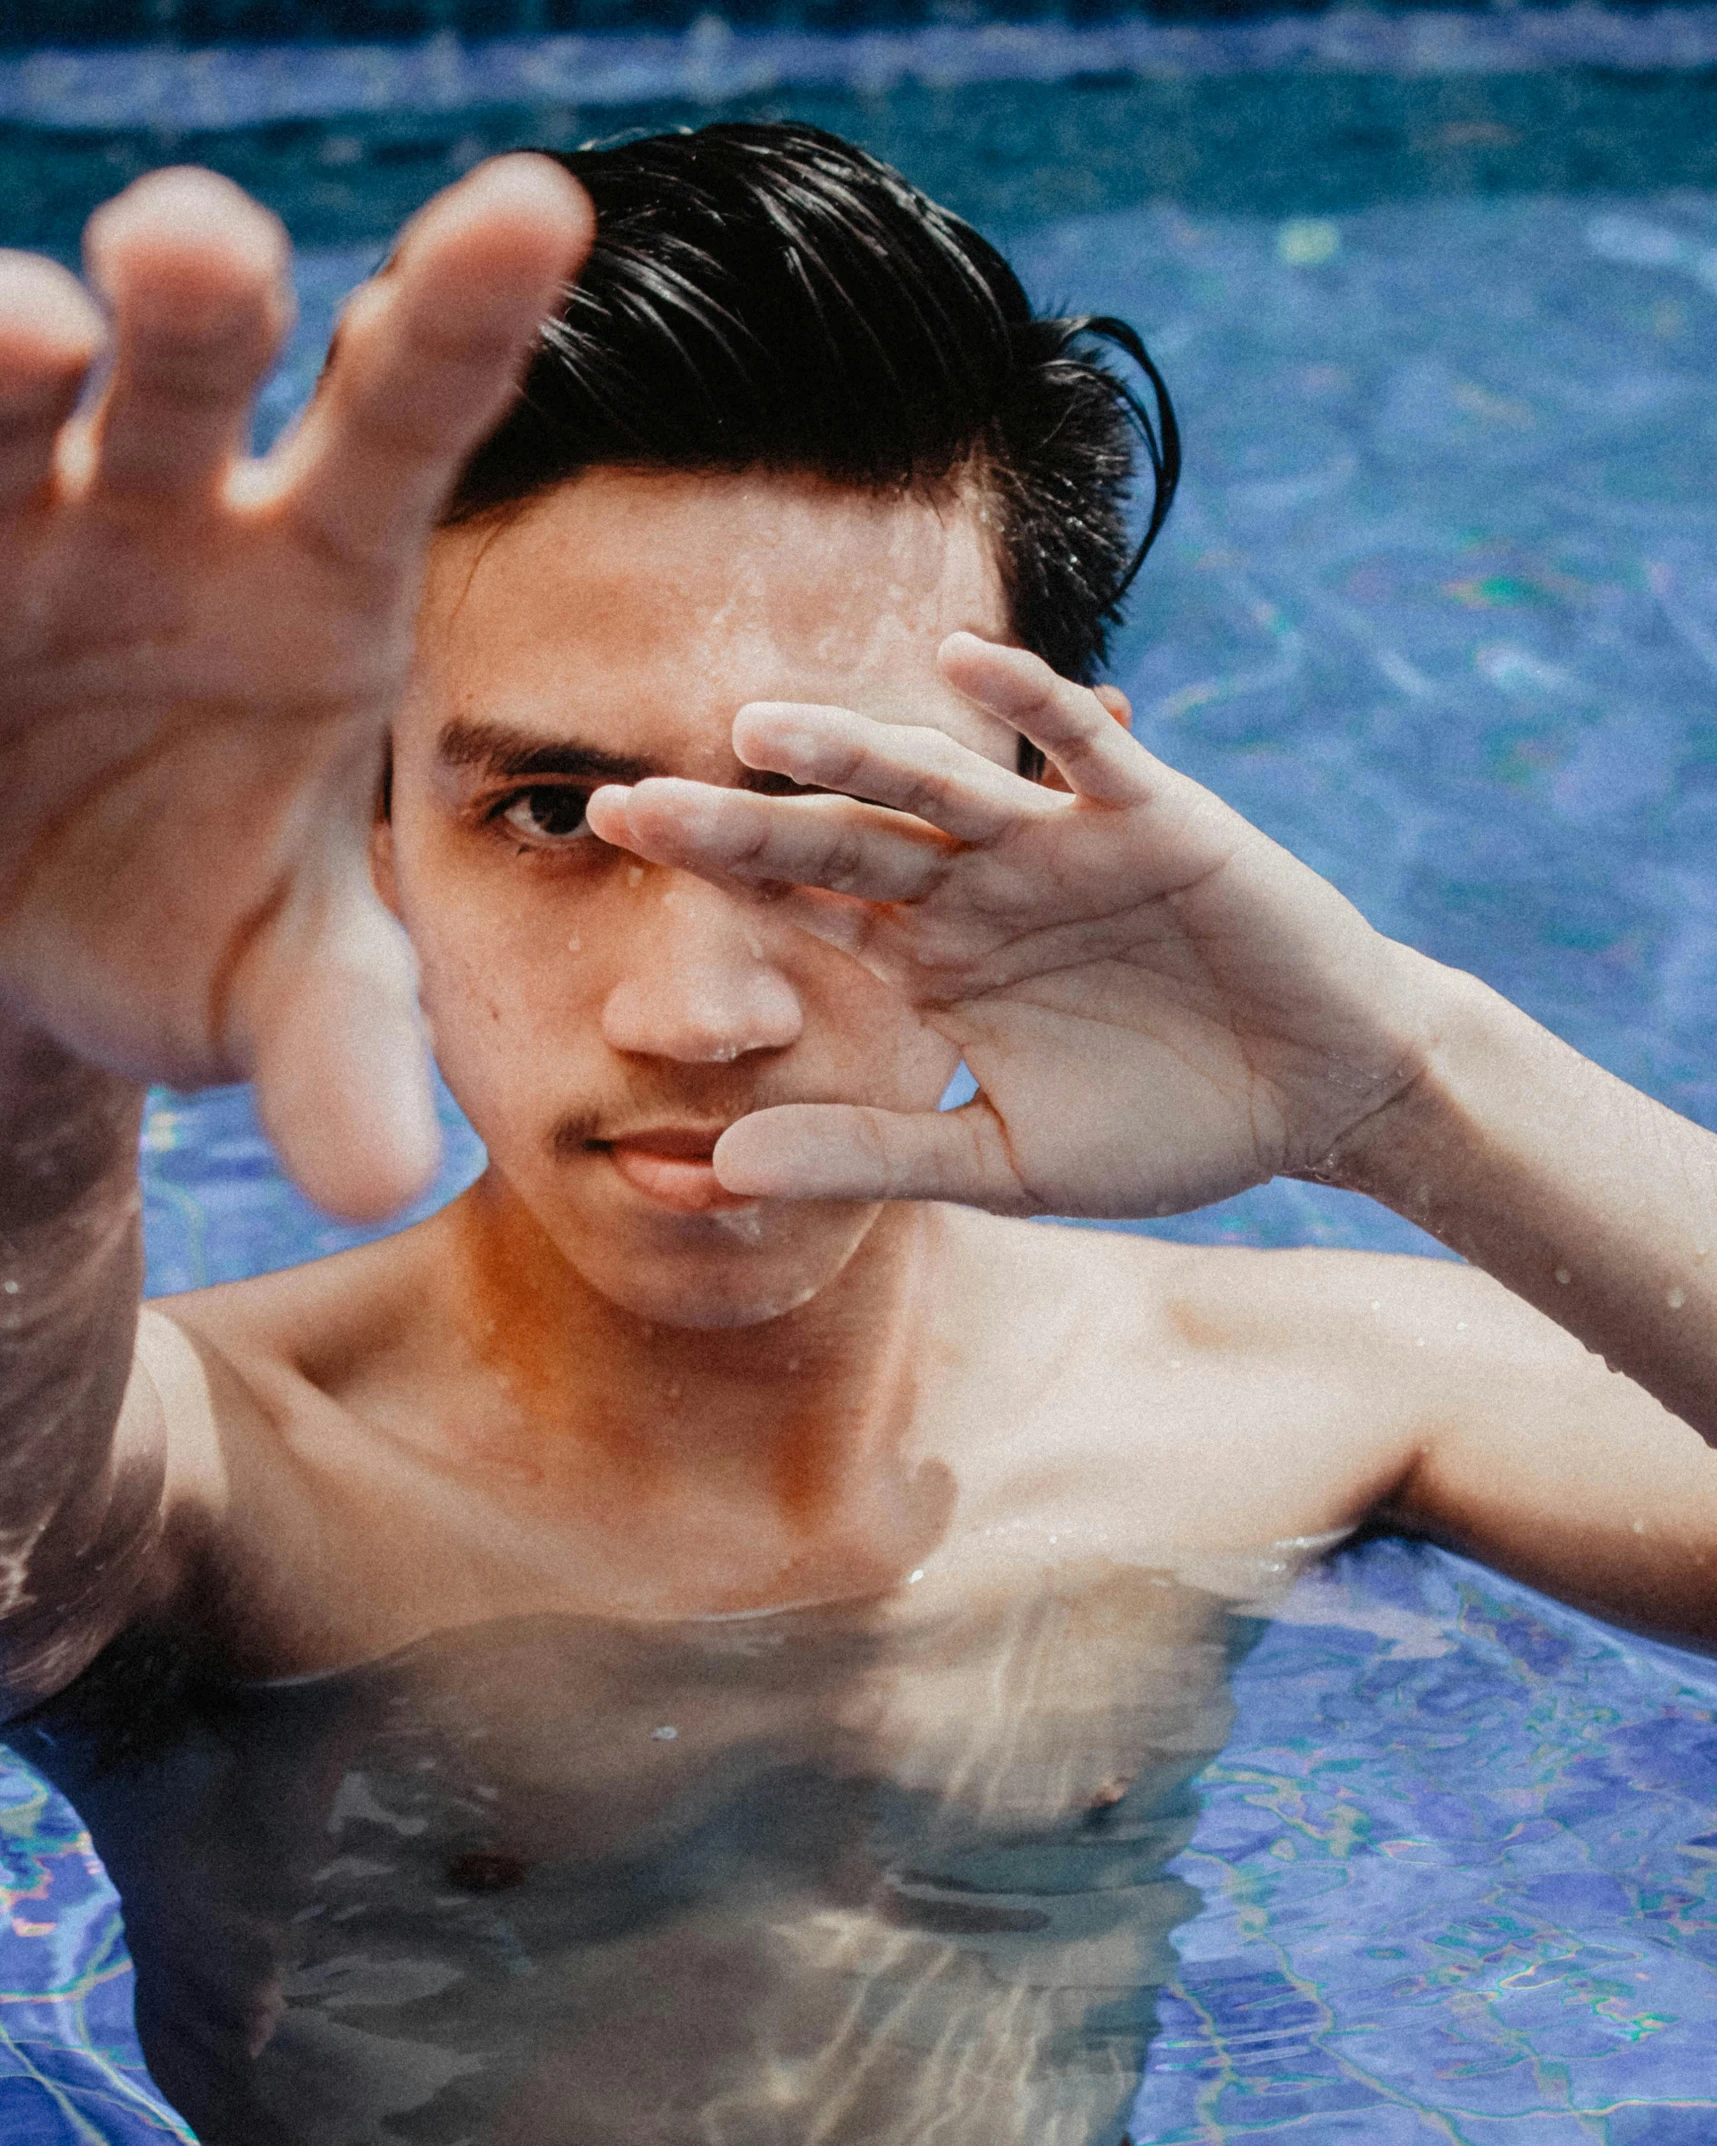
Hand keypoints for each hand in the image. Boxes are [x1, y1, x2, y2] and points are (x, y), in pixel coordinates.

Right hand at [0, 158, 591, 1215]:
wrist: (29, 937)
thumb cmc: (194, 926)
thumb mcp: (282, 990)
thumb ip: (344, 1049)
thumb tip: (385, 1177)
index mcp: (319, 586)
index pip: (406, 430)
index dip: (464, 321)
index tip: (537, 205)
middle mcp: (170, 518)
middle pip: (201, 379)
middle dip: (199, 312)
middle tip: (206, 249)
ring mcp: (16, 528)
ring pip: (7, 409)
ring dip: (2, 359)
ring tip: (24, 330)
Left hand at [586, 636, 1445, 1216]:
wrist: (1315, 1096)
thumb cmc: (1164, 1125)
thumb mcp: (1000, 1162)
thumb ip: (871, 1152)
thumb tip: (719, 1168)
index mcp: (930, 956)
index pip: (802, 903)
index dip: (714, 877)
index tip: (607, 853)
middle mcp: (974, 885)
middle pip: (839, 839)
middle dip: (739, 823)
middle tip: (626, 805)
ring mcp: (1057, 845)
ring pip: (940, 784)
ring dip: (855, 752)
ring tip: (757, 730)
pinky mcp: (1152, 818)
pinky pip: (1082, 750)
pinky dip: (1031, 705)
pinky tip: (961, 659)